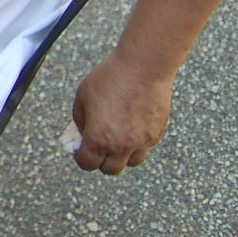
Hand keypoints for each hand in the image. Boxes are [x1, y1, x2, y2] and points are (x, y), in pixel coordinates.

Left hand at [69, 53, 175, 174]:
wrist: (143, 67)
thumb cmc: (109, 79)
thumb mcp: (82, 98)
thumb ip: (80, 121)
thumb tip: (83, 135)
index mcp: (98, 139)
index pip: (87, 164)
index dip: (81, 157)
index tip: (80, 149)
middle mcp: (121, 145)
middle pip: (110, 169)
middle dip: (101, 161)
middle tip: (98, 147)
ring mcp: (142, 141)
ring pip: (131, 162)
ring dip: (122, 155)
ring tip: (117, 138)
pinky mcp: (157, 133)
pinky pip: (145, 147)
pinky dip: (138, 143)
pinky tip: (132, 125)